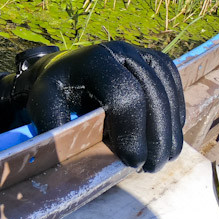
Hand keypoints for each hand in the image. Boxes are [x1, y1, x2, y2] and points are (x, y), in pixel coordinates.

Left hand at [21, 41, 184, 171]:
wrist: (63, 69)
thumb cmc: (54, 90)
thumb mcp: (43, 103)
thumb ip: (54, 123)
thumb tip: (71, 152)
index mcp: (95, 60)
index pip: (126, 96)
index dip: (133, 132)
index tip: (131, 161)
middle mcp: (121, 50)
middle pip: (152, 96)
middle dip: (156, 137)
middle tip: (151, 167)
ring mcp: (141, 53)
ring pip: (167, 93)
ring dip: (169, 131)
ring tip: (162, 159)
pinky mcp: (154, 60)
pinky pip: (174, 88)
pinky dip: (175, 115)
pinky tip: (168, 137)